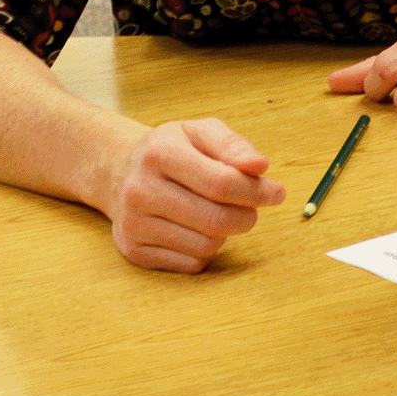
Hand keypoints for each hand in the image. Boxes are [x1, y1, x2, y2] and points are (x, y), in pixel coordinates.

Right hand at [106, 117, 285, 272]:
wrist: (119, 171)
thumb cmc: (172, 150)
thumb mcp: (200, 132)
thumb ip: (233, 145)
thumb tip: (260, 167)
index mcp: (160, 153)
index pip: (221, 183)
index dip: (256, 191)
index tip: (278, 193)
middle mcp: (141, 190)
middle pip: (215, 219)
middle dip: (246, 216)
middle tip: (252, 209)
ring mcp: (134, 224)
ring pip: (206, 245)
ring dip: (225, 233)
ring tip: (218, 213)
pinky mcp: (134, 251)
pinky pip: (191, 263)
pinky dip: (206, 250)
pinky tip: (197, 229)